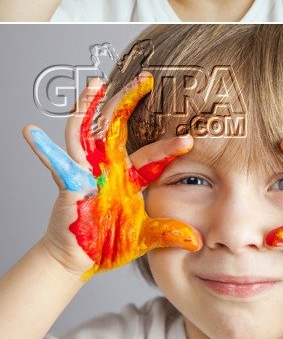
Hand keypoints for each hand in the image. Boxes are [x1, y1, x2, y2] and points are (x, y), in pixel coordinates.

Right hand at [25, 75, 201, 276]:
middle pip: (118, 126)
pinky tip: (31, 132)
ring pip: (87, 131)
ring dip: (88, 106)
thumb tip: (195, 240)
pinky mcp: (67, 182)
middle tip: (144, 79)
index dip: (168, 148)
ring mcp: (86, 171)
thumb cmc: (109, 243)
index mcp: (128, 176)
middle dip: (128, 100)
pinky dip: (42, 148)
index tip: (188, 141)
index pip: (151, 157)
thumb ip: (166, 233)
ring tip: (94, 84)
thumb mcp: (143, 237)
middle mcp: (107, 166)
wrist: (79, 260)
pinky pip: (55, 162)